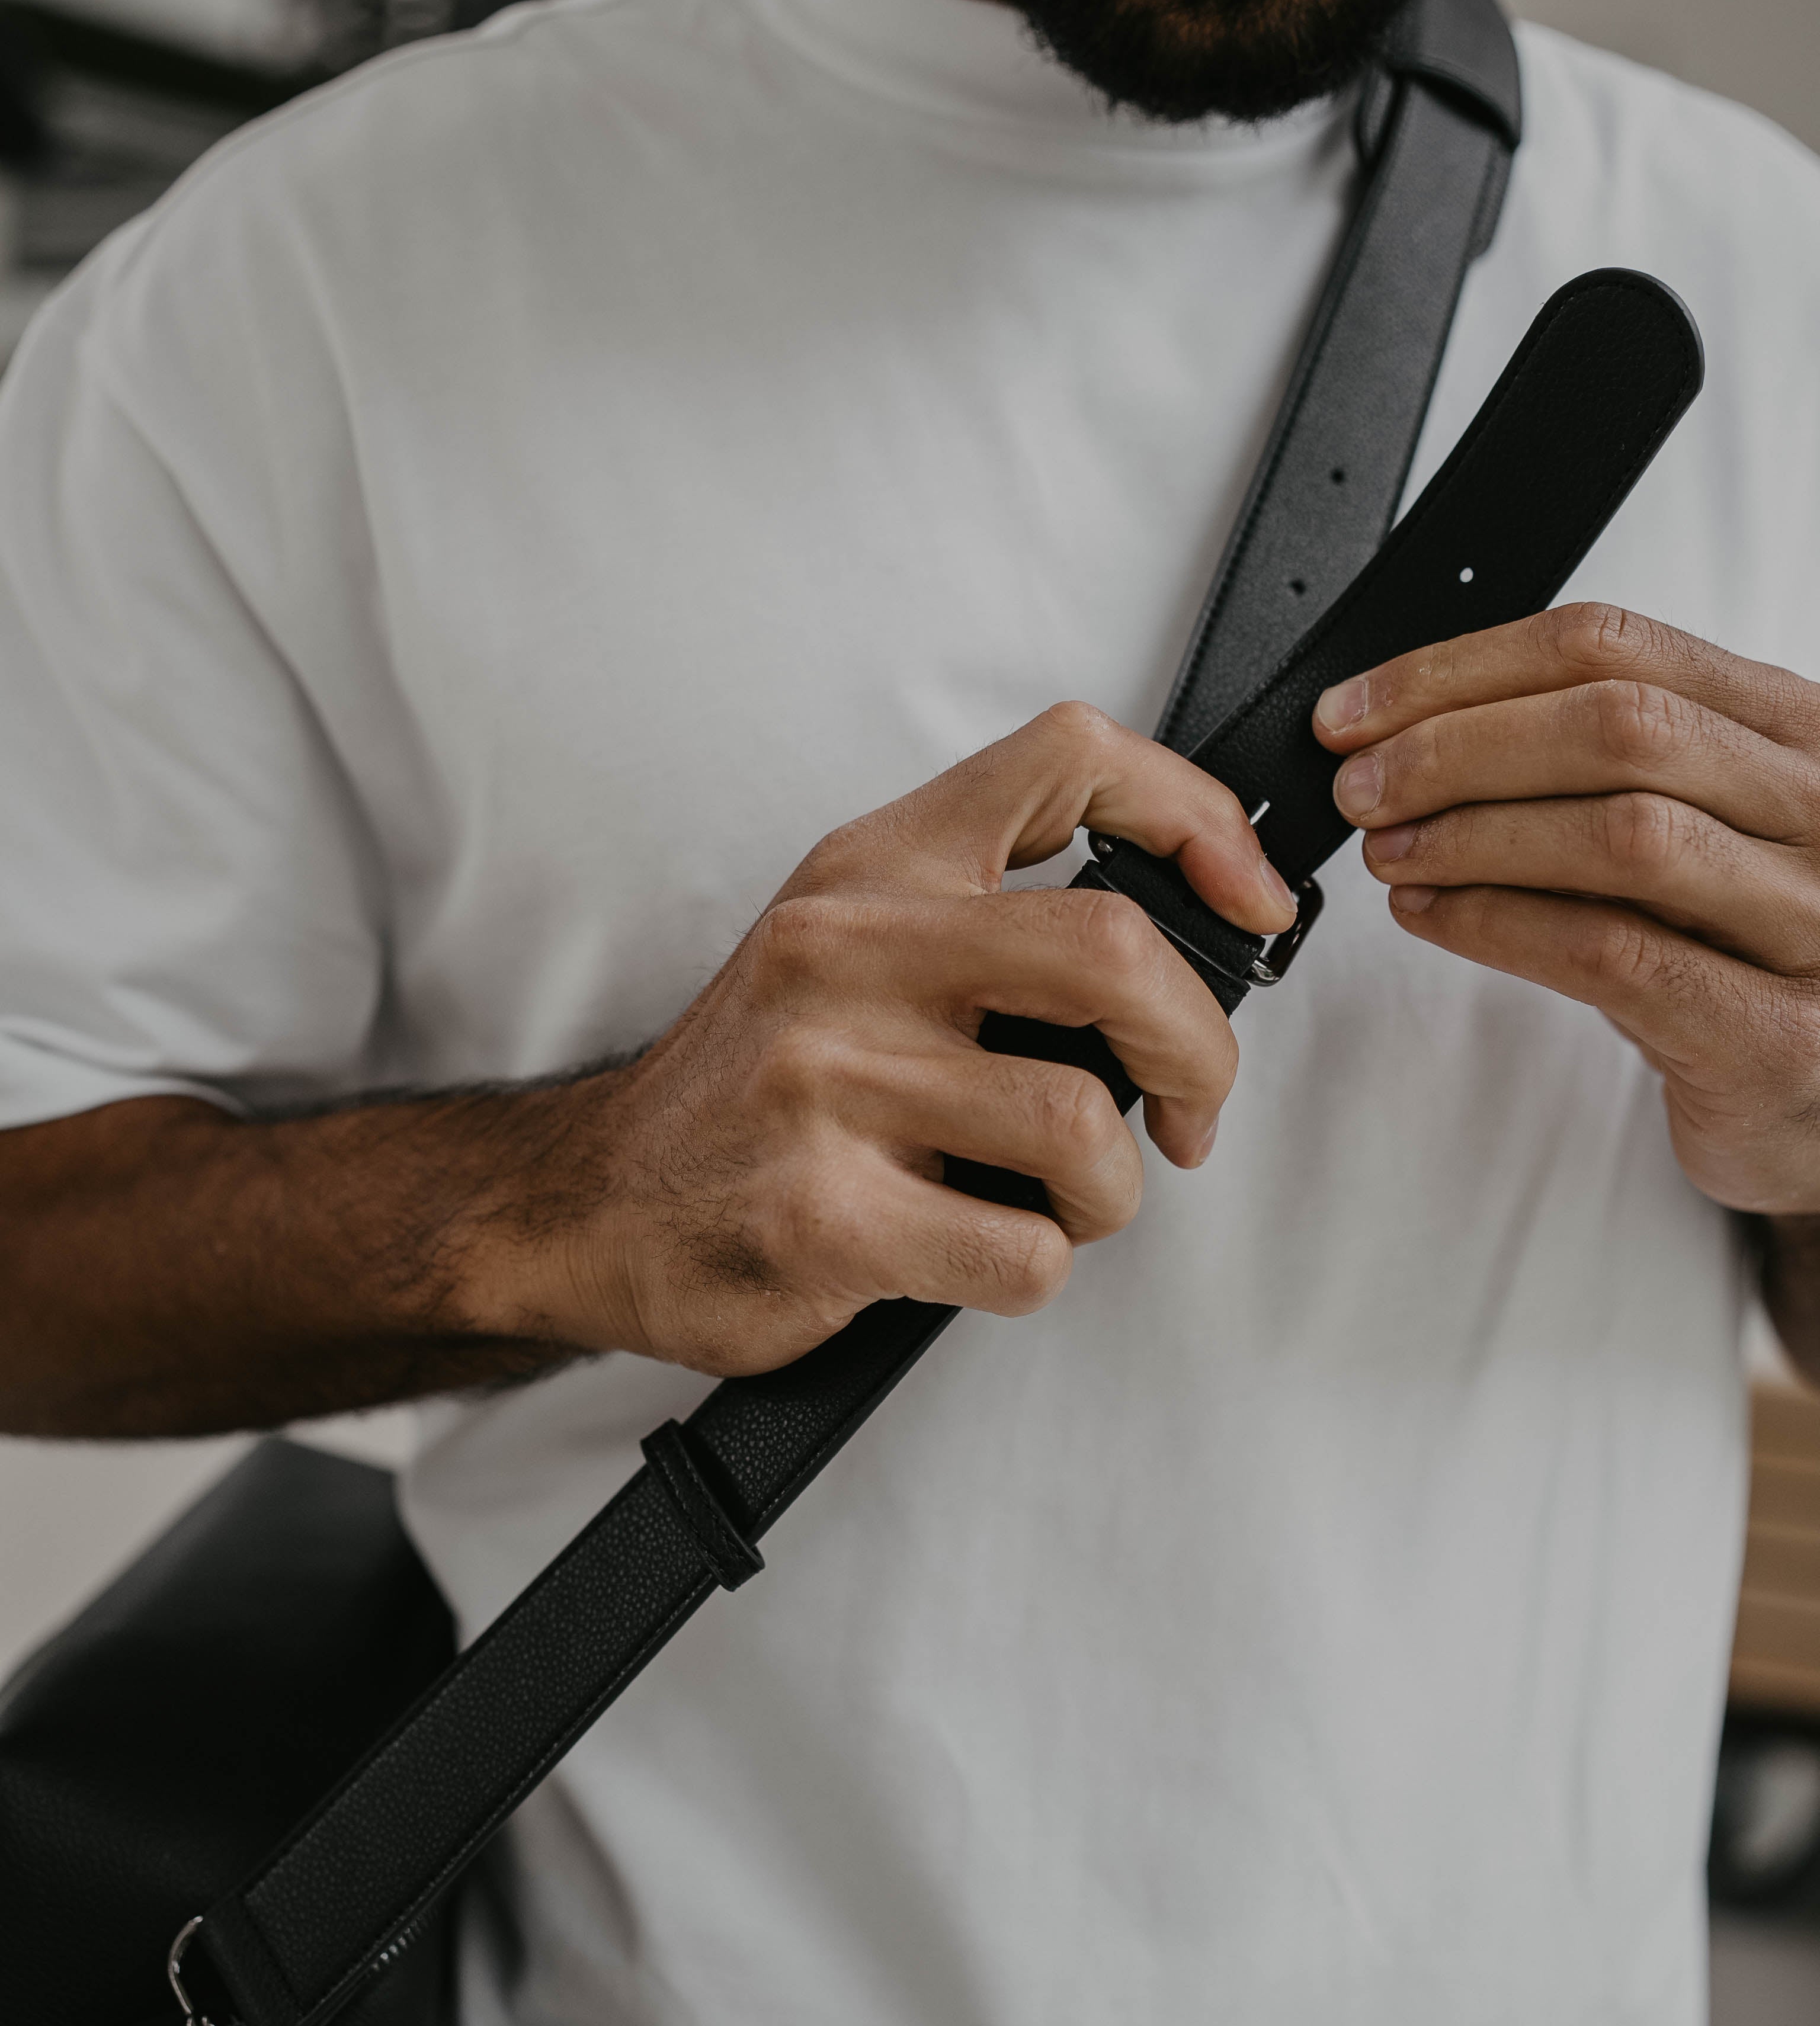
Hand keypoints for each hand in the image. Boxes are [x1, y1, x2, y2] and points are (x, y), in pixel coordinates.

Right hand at [481, 704, 1294, 1375]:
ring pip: (1081, 1127)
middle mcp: (848, 952)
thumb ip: (992, 913)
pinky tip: (980, 1251)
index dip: (1193, 812)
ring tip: (1057, 1201)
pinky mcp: (822, 1215)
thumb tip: (1195, 927)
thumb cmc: (758, 1084)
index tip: (1248, 895)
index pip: (1066, 757)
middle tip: (1189, 1108)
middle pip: (1114, 950)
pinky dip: (1036, 1268)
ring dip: (1107, 1193)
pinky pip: (1021, 1253)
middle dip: (1198, 1051)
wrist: (598, 1202)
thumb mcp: (855, 939)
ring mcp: (827, 1082)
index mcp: (874, 868)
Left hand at [1313, 601, 1819, 1214]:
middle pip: (1615, 726)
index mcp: (1790, 727)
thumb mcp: (1680, 829)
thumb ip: (1583, 770)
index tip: (1358, 711)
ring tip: (1388, 853)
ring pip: (1621, 833)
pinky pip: (1612, 953)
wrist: (1815, 1100)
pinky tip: (1432, 916)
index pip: (1612, 646)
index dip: (1462, 670)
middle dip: (1456, 747)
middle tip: (1361, 785)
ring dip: (1472, 836)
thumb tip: (1402, 731)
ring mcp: (1812, 918)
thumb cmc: (1734, 949)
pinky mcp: (1771, 1033)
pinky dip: (1499, 927)